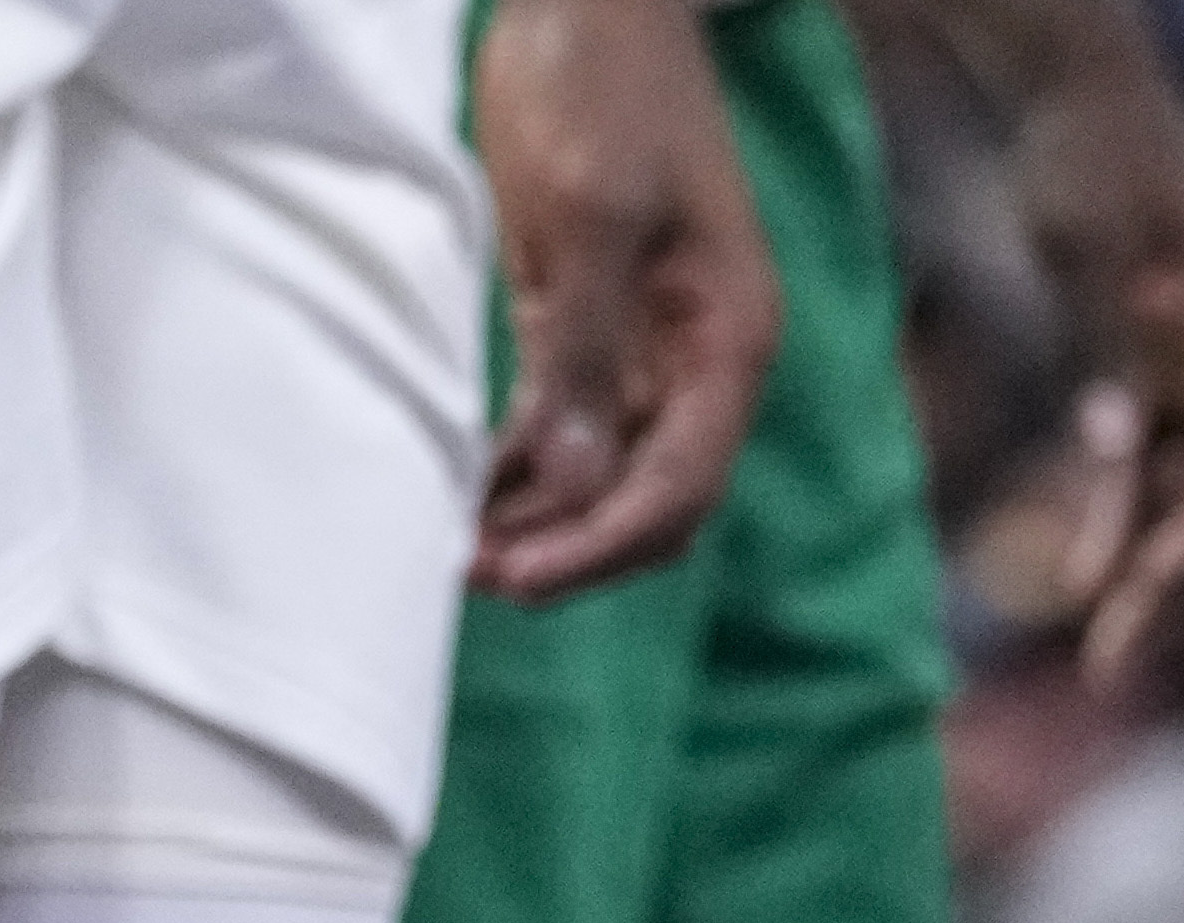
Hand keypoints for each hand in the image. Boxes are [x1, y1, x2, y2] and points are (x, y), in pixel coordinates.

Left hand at [470, 0, 777, 601]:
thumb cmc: (603, 82)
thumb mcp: (592, 212)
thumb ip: (586, 350)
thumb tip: (575, 481)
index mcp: (727, 337)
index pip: (680, 484)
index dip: (602, 545)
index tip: (519, 579)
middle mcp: (695, 356)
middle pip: (647, 498)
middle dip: (571, 548)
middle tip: (476, 574)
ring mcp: (642, 342)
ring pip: (598, 472)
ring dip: (536, 518)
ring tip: (456, 549)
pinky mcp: (582, 319)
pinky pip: (559, 423)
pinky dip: (518, 466)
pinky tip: (465, 493)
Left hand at [1020, 49, 1183, 692]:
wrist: (1080, 93)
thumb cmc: (1084, 154)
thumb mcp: (1085, 250)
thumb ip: (1108, 351)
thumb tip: (1125, 453)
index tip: (1129, 614)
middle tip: (1109, 665)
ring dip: (1167, 573)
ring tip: (1100, 644)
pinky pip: (1179, 472)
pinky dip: (1137, 524)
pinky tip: (1081, 574)